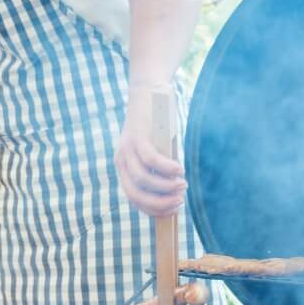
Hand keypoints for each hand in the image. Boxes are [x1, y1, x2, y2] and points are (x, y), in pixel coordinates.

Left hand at [114, 89, 187, 216]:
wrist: (148, 92)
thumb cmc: (157, 125)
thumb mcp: (156, 150)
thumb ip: (160, 169)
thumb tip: (175, 193)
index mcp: (124, 166)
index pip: (133, 197)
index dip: (151, 209)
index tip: (171, 212)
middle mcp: (121, 159)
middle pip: (135, 192)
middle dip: (158, 203)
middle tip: (179, 201)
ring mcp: (127, 148)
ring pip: (142, 178)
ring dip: (164, 187)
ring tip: (182, 185)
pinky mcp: (138, 136)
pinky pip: (151, 159)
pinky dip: (167, 168)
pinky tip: (180, 170)